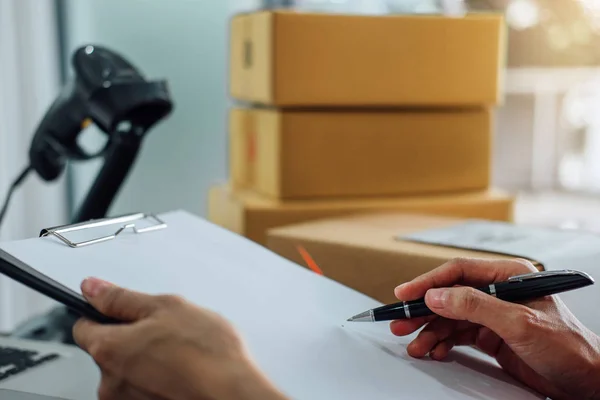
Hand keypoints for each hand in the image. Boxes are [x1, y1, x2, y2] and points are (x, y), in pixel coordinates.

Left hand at [73, 278, 286, 399]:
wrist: (233, 393)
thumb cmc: (207, 354)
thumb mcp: (167, 307)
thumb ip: (123, 298)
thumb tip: (93, 288)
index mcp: (108, 349)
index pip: (82, 326)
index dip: (102, 313)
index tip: (120, 309)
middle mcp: (110, 382)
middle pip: (109, 350)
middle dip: (133, 338)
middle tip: (166, 331)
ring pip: (130, 371)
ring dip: (148, 360)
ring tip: (181, 353)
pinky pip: (145, 388)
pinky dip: (159, 380)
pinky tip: (184, 371)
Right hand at [391, 258, 599, 399]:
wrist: (587, 382)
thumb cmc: (569, 347)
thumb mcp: (518, 323)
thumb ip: (475, 306)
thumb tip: (437, 296)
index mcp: (509, 276)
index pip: (458, 272)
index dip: (428, 282)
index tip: (406, 294)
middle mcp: (499, 293)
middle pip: (450, 296)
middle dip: (423, 311)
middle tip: (400, 322)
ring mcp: (495, 315)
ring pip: (451, 318)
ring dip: (430, 331)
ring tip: (414, 344)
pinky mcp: (493, 337)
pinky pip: (459, 335)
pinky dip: (443, 343)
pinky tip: (435, 351)